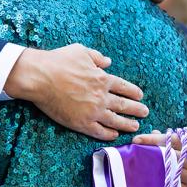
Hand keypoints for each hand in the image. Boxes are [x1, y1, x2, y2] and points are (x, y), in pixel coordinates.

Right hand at [4, 44, 148, 140]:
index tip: (140, 96)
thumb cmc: (58, 61)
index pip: (124, 87)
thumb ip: (97, 57)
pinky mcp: (81, 123)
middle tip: (145, 112)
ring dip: (127, 124)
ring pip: (115, 121)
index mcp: (102, 79)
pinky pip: (99, 131)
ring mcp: (92, 111)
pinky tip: (114, 135)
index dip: (133, 92)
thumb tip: (108, 62)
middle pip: (124, 105)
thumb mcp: (80, 51)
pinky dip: (109, 134)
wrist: (40, 78)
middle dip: (137, 109)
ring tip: (135, 126)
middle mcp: (101, 96)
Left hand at [133, 131, 186, 186]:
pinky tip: (149, 178)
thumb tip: (153, 132)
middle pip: (168, 155)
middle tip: (134, 152)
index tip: (136, 139)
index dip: (153, 139)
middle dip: (150, 153)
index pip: (171, 139)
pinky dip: (160, 181)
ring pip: (169, 171)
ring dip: (153, 168)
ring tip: (139, 165)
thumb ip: (171, 140)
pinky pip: (170, 185)